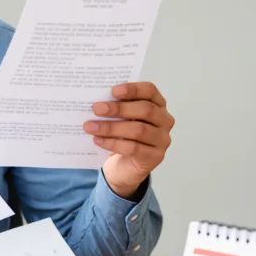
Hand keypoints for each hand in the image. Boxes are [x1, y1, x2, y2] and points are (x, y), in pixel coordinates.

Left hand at [84, 82, 173, 198]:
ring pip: (138, 130)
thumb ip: (116, 108)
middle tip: (97, 109)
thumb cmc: (122, 136)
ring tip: (90, 127)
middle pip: (145, 110)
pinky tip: (98, 140)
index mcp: (158, 104)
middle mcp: (164, 120)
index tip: (112, 91)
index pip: (150, 91)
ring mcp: (162, 139)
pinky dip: (113, 143)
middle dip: (119, 109)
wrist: (124, 166)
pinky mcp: (154, 157)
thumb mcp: (121, 119)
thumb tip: (98, 101)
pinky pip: (133, 148)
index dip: (133, 89)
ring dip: (111, 127)